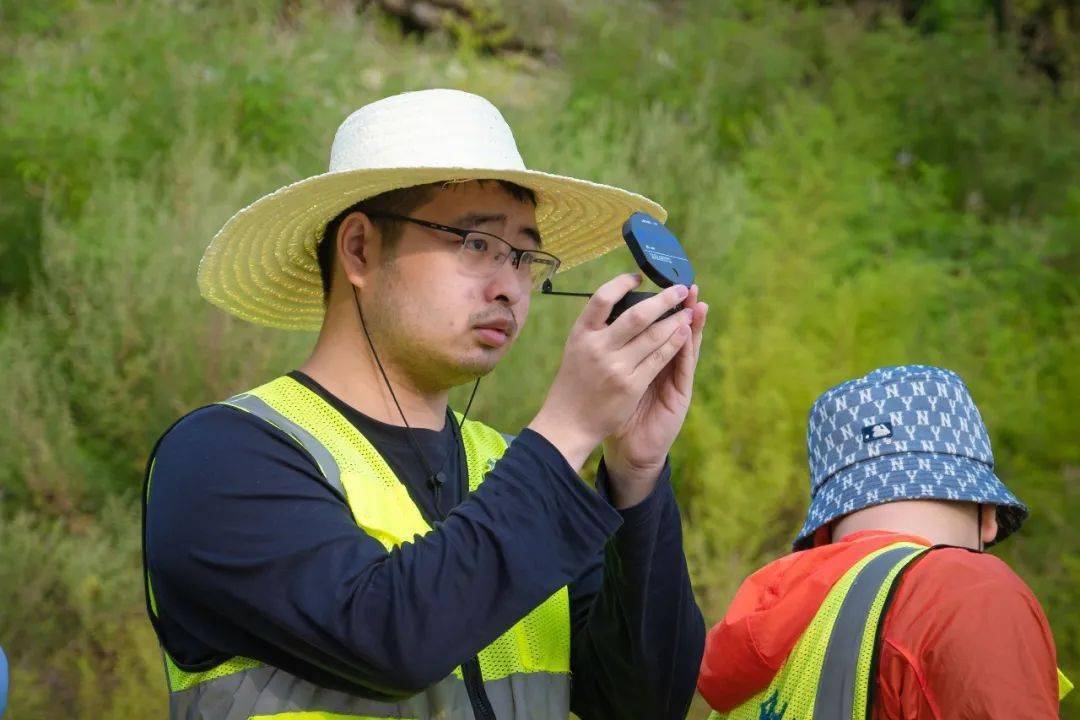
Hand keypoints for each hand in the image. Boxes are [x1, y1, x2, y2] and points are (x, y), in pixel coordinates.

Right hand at [528, 274, 695, 472]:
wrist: (568, 423)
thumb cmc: (573, 385)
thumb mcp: (576, 349)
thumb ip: (595, 330)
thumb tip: (619, 304)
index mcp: (581, 334)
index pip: (602, 298)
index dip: (622, 283)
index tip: (638, 277)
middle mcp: (598, 347)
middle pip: (636, 315)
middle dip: (662, 299)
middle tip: (678, 289)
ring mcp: (616, 367)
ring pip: (653, 336)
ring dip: (675, 320)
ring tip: (687, 310)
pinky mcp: (631, 385)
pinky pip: (659, 359)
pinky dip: (674, 343)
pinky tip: (685, 334)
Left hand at [602, 283, 706, 507]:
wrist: (630, 450)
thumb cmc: (617, 414)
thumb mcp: (615, 380)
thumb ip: (618, 357)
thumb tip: (603, 326)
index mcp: (648, 361)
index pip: (658, 328)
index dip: (663, 308)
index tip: (663, 284)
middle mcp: (664, 368)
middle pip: (674, 331)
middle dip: (678, 308)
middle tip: (685, 285)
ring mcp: (674, 381)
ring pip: (686, 346)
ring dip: (693, 323)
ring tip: (698, 301)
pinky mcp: (680, 396)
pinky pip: (685, 368)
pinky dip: (688, 349)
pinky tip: (690, 332)